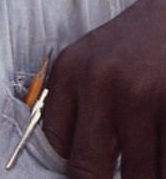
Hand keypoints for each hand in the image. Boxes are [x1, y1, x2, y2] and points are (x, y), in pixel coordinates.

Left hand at [42, 0, 165, 177]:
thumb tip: (69, 164)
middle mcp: (99, 84)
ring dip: (144, 175)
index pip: (56, 144)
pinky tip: (160, 148)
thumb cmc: (132, 46)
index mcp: (70, 71)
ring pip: (137, 177)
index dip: (74, 167)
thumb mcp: (91, 62)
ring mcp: (139, 97)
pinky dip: (163, 166)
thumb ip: (76, 106)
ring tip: (146, 155)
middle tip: (118, 173)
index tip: (92, 167)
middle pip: (88, 172)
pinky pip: (165, 164)